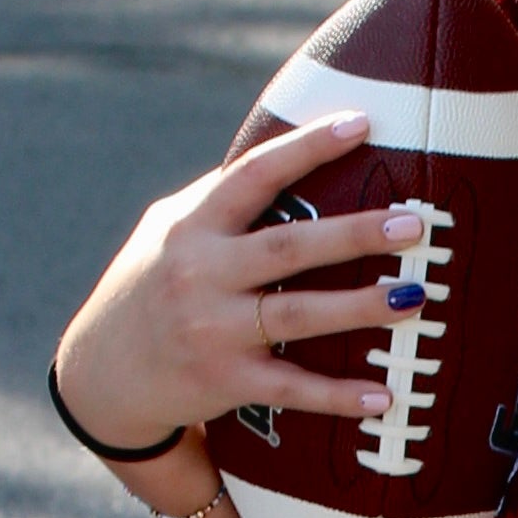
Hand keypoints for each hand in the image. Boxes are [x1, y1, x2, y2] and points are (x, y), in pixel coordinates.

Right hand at [55, 109, 425, 452]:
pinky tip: (384, 394)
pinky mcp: (224, 382)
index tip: (361, 123)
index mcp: (193, 226)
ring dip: (360, 306)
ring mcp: (212, 330)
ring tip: (415, 296)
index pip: (254, 175)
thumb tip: (292, 152)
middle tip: (414, 224)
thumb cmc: (152, 288)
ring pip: (298, 315)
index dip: (307, 147)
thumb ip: (223, 201)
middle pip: (288, 249)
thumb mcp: (169, 232)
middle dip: (354, 235)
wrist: (102, 374)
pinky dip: (338, 395)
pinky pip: (291, 388)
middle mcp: (200, 274)